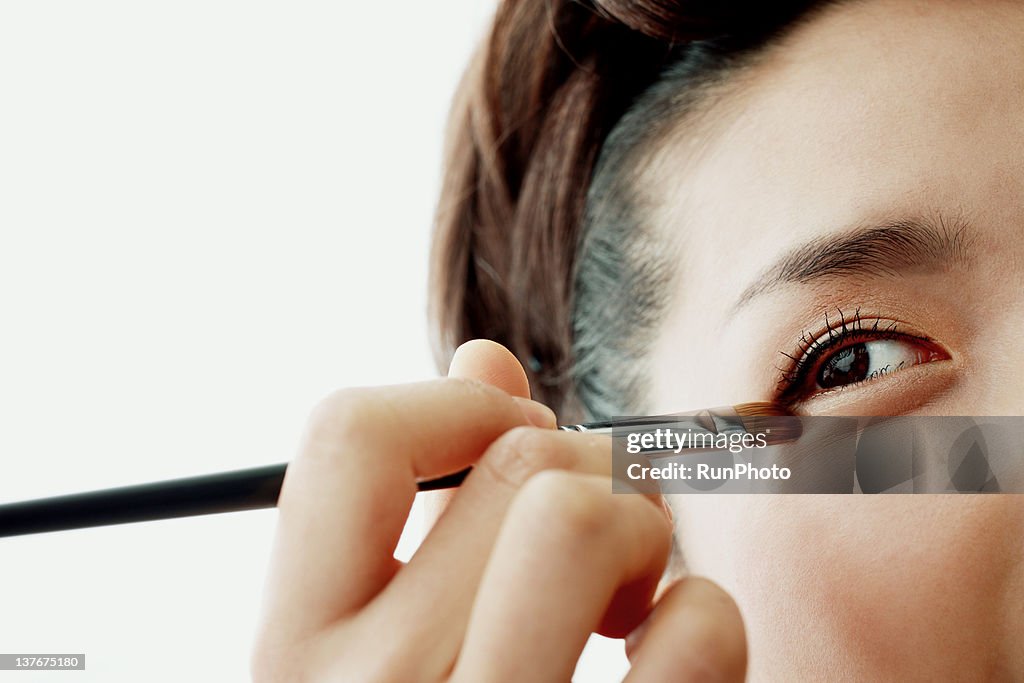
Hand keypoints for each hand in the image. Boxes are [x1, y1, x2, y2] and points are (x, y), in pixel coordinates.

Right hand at [252, 340, 745, 681]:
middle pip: (519, 457)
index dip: (448, 404)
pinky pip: (694, 632)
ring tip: (624, 592)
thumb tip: (486, 355)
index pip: (348, 435)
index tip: (499, 441)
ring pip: (594, 517)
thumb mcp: (373, 659)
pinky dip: (703, 625)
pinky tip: (667, 668)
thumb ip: (417, 511)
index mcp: (293, 660)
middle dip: (580, 467)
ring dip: (642, 528)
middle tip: (587, 536)